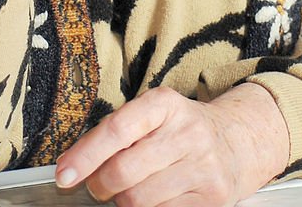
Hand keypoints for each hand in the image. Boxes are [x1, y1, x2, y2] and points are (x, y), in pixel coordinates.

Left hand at [55, 84, 289, 206]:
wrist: (237, 141)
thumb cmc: (180, 129)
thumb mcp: (154, 115)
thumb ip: (119, 133)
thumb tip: (75, 166)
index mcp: (165, 103)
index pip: (117, 129)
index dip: (85, 155)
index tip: (64, 175)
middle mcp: (187, 132)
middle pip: (123, 172)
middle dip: (101, 185)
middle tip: (99, 185)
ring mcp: (203, 167)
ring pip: (139, 201)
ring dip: (124, 201)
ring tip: (131, 189)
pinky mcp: (212, 199)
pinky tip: (155, 198)